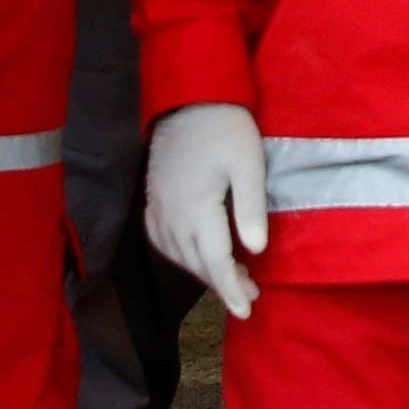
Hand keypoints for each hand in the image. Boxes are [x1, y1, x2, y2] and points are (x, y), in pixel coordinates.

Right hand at [147, 100, 270, 318]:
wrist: (188, 96)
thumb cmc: (225, 127)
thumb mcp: (248, 164)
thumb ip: (251, 208)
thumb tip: (255, 251)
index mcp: (196, 208)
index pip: (215, 262)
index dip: (231, 290)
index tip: (246, 311)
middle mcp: (171, 214)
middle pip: (196, 263)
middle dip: (223, 284)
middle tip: (251, 295)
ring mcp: (158, 207)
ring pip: (178, 255)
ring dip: (204, 271)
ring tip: (232, 278)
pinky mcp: (153, 199)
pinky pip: (162, 240)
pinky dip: (180, 255)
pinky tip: (195, 256)